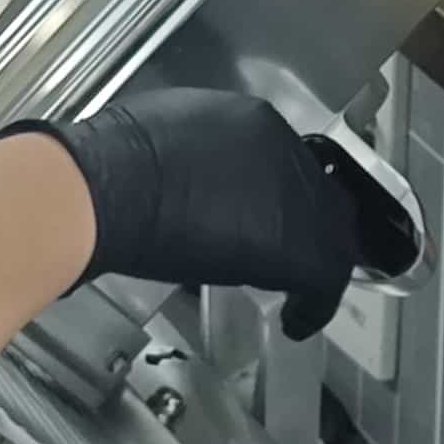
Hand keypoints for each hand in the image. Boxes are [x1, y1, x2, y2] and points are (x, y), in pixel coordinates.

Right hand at [41, 89, 419, 340]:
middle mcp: (285, 153)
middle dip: (314, 225)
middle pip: (320, 194)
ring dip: (320, 262)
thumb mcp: (167, 132)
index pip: (288, 161)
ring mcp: (293, 198)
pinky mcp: (293, 246)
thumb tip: (195, 174)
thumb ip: (200, 153)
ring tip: (304, 291)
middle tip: (296, 254)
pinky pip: (323, 278)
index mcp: (254, 121)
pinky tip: (298, 321)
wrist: (110, 188)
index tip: (269, 217)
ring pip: (333, 234)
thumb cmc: (115, 161)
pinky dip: (314, 304)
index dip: (283, 195)